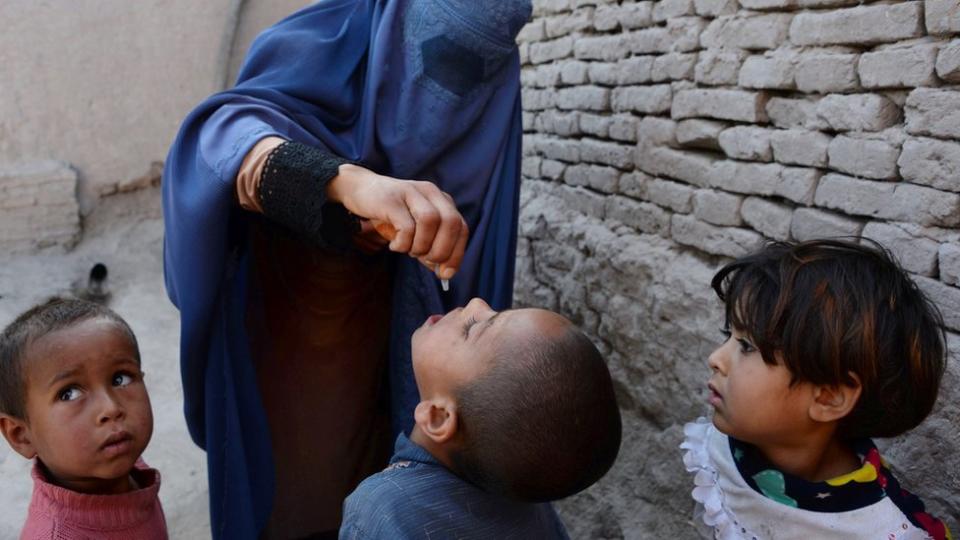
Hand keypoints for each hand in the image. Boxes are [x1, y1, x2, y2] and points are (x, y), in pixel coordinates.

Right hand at [327, 164, 467, 278]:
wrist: (359, 190)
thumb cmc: (391, 215)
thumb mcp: (415, 231)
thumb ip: (430, 248)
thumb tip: (444, 272)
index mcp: (441, 200)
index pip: (461, 228)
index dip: (457, 253)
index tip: (446, 273)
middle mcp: (431, 193)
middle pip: (452, 222)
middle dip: (442, 250)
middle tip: (424, 259)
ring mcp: (412, 192)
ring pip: (431, 221)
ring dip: (421, 245)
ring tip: (408, 250)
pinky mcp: (392, 199)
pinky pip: (407, 226)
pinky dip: (403, 243)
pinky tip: (395, 245)